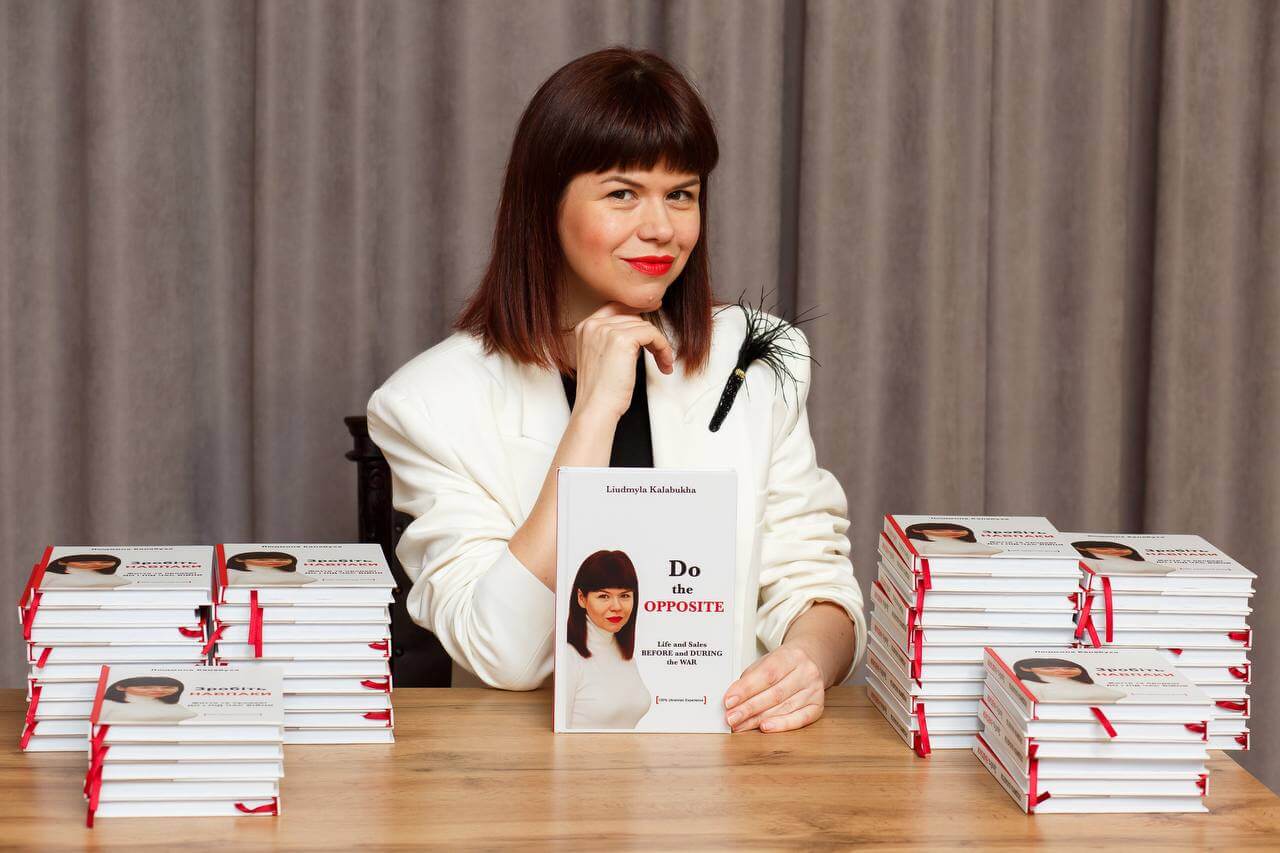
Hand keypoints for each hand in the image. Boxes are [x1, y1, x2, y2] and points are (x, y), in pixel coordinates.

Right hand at [571, 301, 674, 420]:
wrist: (596, 408)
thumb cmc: (600, 391)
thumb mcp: (601, 357)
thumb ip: (612, 339)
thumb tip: (639, 329)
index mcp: (585, 327)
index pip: (615, 307)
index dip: (636, 310)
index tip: (654, 312)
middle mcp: (593, 325)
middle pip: (632, 316)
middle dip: (650, 335)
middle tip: (661, 354)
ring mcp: (606, 330)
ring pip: (645, 326)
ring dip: (659, 344)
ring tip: (663, 363)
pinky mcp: (622, 339)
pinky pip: (652, 334)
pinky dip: (663, 347)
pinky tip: (664, 362)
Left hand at [722, 643, 825, 733]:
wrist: (812, 660)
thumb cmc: (784, 663)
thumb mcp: (767, 661)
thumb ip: (751, 678)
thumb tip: (732, 699)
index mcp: (792, 655)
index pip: (767, 674)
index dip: (746, 689)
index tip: (729, 700)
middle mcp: (806, 672)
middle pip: (775, 694)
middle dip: (749, 708)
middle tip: (731, 717)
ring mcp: (814, 690)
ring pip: (784, 708)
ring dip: (758, 719)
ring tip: (740, 725)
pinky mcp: (818, 706)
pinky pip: (800, 719)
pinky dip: (781, 725)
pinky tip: (765, 727)